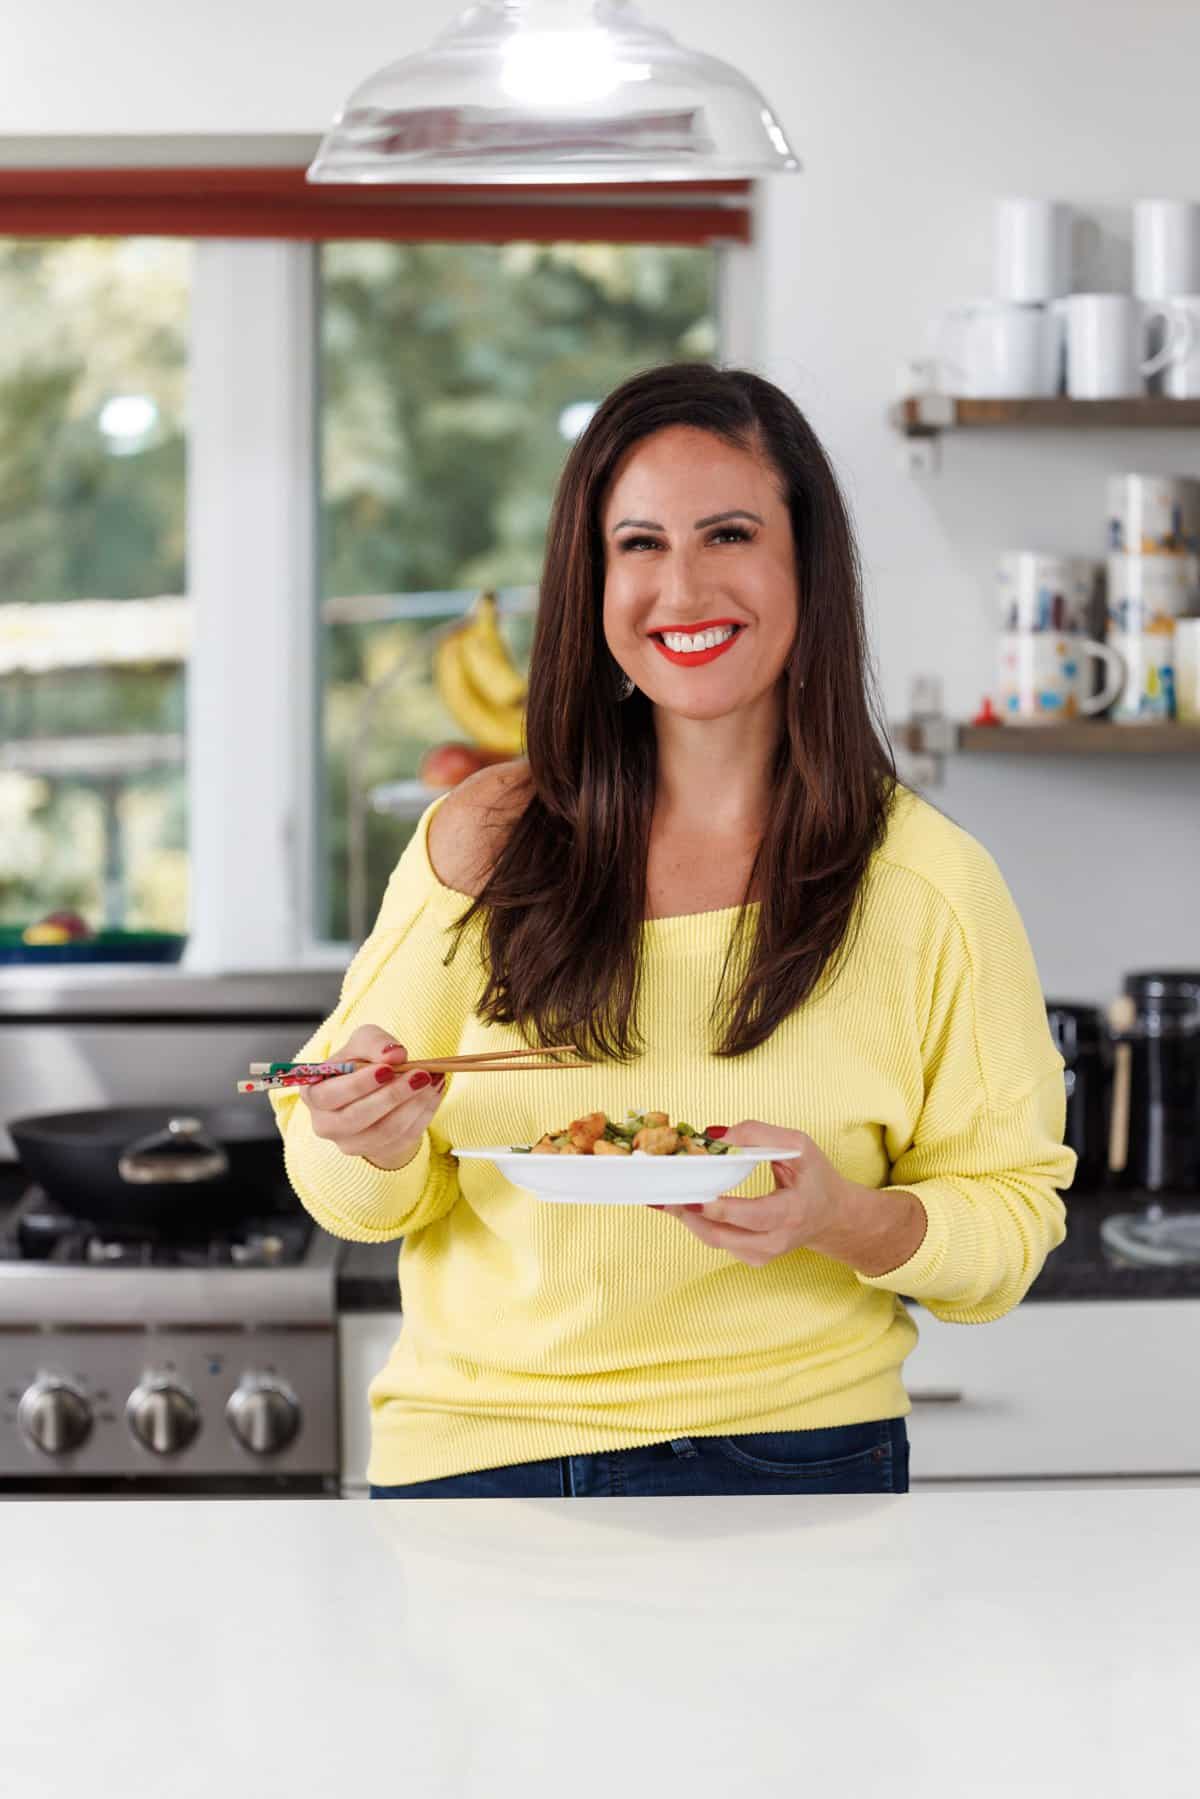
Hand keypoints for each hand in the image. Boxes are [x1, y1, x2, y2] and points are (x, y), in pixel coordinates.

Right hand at [299, 1025, 444, 1171]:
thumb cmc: (361, 1063)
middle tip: (420, 1074)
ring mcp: (352, 1143)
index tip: (387, 1069)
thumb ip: (375, 1042)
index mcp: (313, 1094)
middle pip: (357, 1118)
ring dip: (414, 1104)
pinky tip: (435, 1091)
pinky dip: (425, 1113)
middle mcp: (326, 1125)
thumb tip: (394, 1054)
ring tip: (433, 1079)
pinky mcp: (378, 1151)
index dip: (358, 1084)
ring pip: (386, 1131)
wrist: (374, 1088)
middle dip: (393, 1095)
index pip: (329, 1096)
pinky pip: (405, 1137)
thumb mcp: (363, 1041)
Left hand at [658, 1119, 847, 1267]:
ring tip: (662, 1197)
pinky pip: (718, 1240)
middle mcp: (776, 1240)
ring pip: (715, 1240)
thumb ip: (759, 1135)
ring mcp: (763, 1254)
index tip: (697, 1197)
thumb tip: (716, 1137)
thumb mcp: (799, 1146)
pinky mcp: (751, 1257)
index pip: (755, 1216)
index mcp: (792, 1212)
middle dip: (690, 1214)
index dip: (724, 1209)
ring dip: (687, 1218)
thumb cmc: (814, 1177)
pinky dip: (698, 1222)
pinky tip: (683, 1204)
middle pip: (724, 1235)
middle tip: (663, 1195)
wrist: (830, 1215)